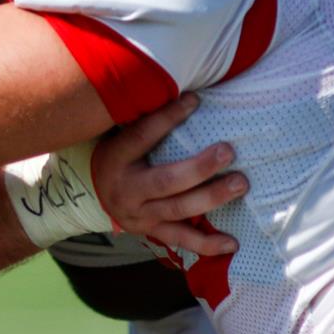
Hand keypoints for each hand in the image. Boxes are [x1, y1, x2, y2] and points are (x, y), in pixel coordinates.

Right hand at [91, 94, 246, 258]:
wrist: (92, 194)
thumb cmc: (116, 155)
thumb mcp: (119, 134)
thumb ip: (146, 119)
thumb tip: (184, 90)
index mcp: (117, 158)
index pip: (142, 136)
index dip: (169, 118)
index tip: (195, 100)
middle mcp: (127, 190)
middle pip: (167, 181)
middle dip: (201, 168)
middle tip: (229, 152)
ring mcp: (140, 215)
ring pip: (179, 209)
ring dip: (212, 198)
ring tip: (240, 184)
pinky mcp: (151, 232)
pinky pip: (181, 239)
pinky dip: (207, 243)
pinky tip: (232, 243)